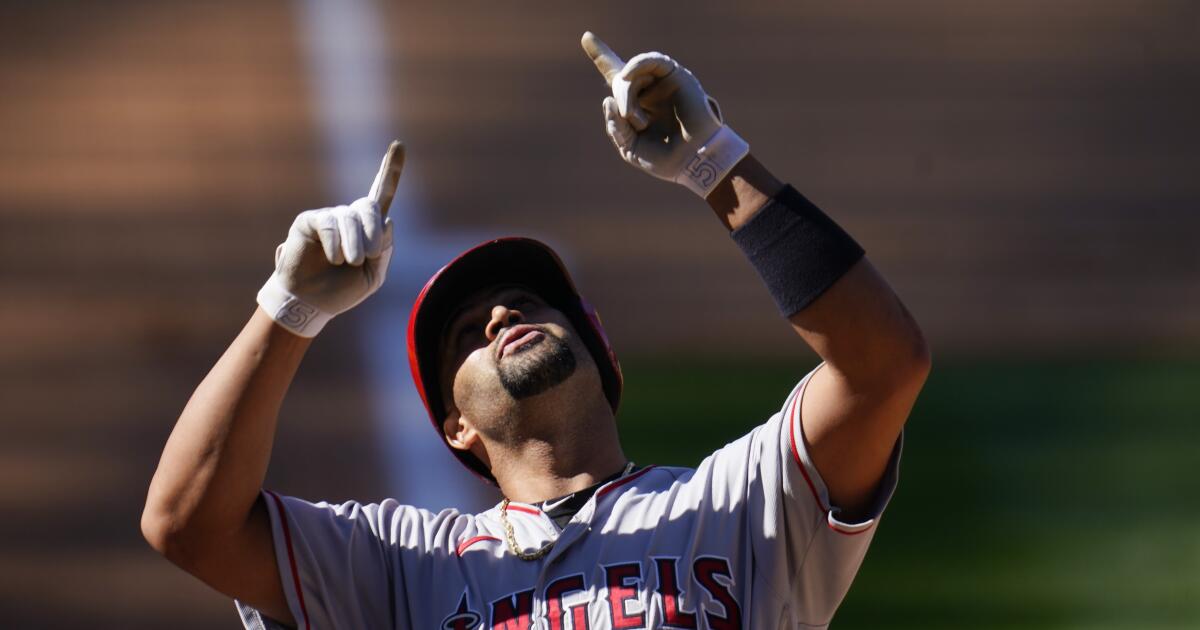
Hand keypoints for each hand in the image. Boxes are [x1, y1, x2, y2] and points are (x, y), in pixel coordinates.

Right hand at [256, 142, 403, 336]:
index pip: (382, 193)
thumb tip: (387, 220)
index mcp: (368, 228)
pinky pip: (328, 223)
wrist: (312, 304)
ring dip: (354, 243)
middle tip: (366, 258)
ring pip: (350, 218)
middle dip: (372, 232)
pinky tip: (334, 258)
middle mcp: (349, 217)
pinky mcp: (309, 221)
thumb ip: (384, 250)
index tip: (399, 145)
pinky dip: (335, 242)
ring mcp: (329, 217)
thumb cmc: (341, 291)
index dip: (391, 170)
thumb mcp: (373, 276)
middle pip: (369, 206)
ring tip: (350, 262)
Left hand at [581, 32, 748, 197]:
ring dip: (627, 95)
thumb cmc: (664, 158)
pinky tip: (628, 76)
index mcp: (637, 106)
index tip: (586, 37)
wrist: (694, 159)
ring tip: (635, 117)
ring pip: (632, 74)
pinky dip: (637, 65)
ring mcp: (662, 82)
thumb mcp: (630, 146)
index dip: (601, 56)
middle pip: (619, 81)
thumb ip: (615, 125)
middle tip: (631, 121)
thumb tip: (607, 99)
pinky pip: (652, 61)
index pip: (616, 78)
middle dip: (621, 101)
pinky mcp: (676, 75)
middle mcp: (648, 90)